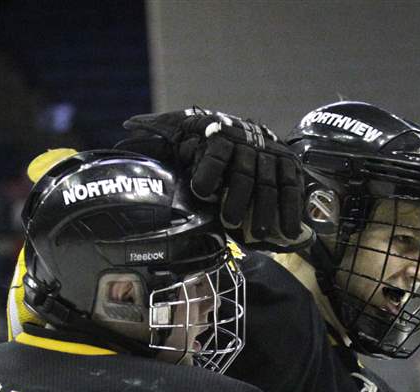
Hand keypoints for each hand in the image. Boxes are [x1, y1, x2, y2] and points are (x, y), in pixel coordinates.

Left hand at [118, 109, 308, 249]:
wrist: (247, 129)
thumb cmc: (206, 137)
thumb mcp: (180, 129)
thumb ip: (159, 132)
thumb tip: (126, 130)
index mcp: (219, 134)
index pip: (216, 152)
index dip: (210, 172)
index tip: (201, 192)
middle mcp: (247, 143)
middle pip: (245, 174)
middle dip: (239, 199)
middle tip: (229, 222)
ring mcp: (270, 155)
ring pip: (270, 184)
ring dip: (265, 211)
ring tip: (259, 235)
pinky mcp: (288, 165)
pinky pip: (292, 189)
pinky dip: (291, 211)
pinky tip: (288, 232)